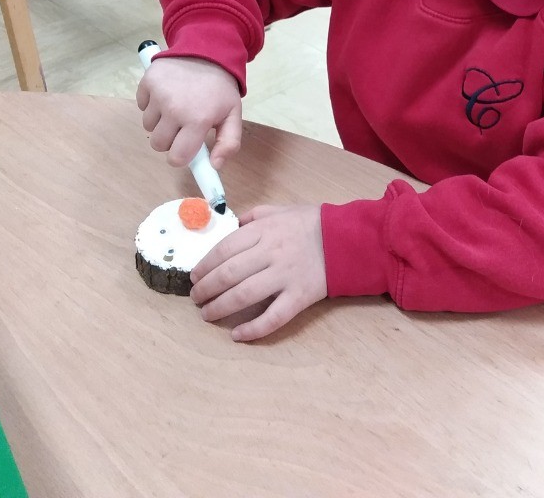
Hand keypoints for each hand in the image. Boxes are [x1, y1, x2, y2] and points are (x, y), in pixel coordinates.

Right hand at [136, 56, 241, 167]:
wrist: (208, 51)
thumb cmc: (220, 88)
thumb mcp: (233, 114)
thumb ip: (229, 143)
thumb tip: (214, 166)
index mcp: (197, 120)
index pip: (176, 158)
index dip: (181, 156)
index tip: (186, 147)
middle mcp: (174, 109)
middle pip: (158, 144)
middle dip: (170, 140)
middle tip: (183, 125)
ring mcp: (158, 95)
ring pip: (148, 126)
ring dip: (160, 122)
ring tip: (176, 106)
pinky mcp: (147, 82)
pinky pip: (141, 106)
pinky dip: (151, 104)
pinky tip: (167, 94)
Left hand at [190, 204, 326, 341]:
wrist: (347, 239)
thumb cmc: (312, 224)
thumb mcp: (282, 210)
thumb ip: (255, 216)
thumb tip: (233, 226)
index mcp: (265, 230)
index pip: (225, 249)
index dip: (205, 264)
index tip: (195, 275)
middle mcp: (272, 253)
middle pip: (229, 273)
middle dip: (206, 288)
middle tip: (195, 298)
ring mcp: (286, 276)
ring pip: (244, 295)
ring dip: (220, 307)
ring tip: (207, 314)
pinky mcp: (300, 297)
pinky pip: (274, 317)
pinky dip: (253, 328)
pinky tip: (237, 334)